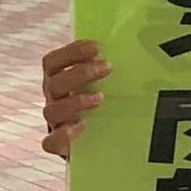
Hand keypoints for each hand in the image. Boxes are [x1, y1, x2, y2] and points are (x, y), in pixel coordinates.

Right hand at [41, 39, 106, 158]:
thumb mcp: (103, 81)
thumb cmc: (102, 103)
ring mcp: (55, 122)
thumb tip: (140, 45)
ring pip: (52, 110)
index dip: (71, 52)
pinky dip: (63, 134)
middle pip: (54, 83)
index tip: (95, 47)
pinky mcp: (58, 144)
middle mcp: (54, 99)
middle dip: (80, 73)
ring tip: (100, 98)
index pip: (53, 62)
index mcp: (58, 80)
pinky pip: (50, 142)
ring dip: (75, 101)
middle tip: (107, 68)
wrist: (99, 139)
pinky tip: (82, 126)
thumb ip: (107, 67)